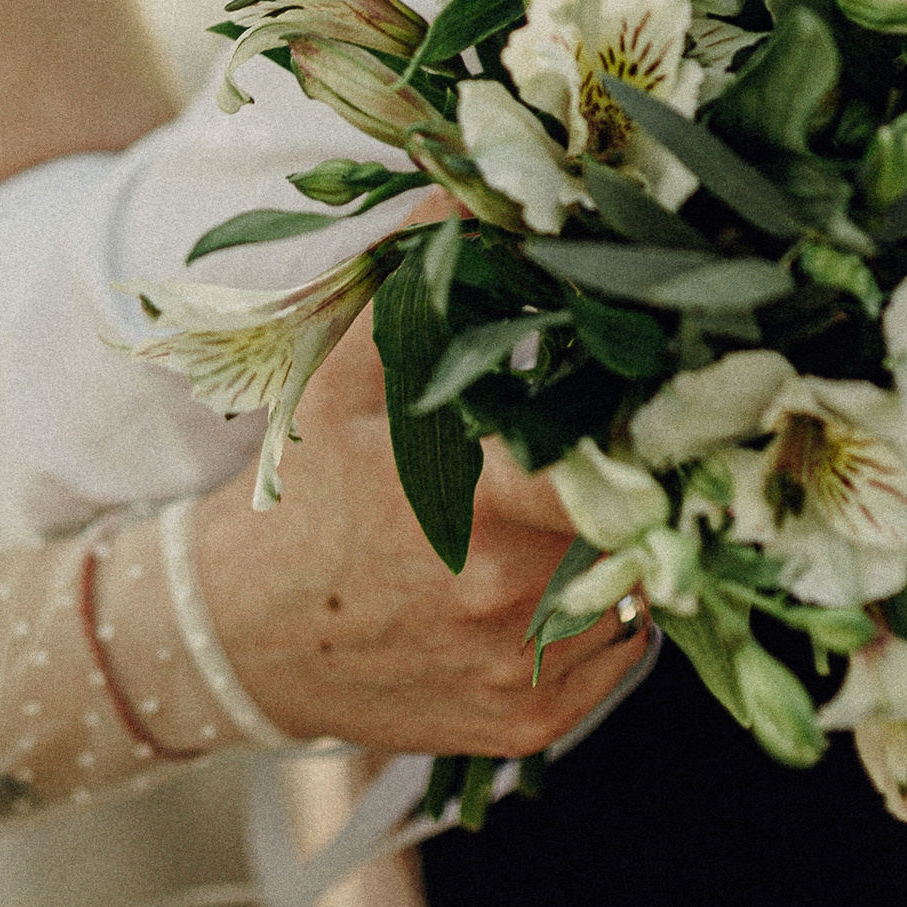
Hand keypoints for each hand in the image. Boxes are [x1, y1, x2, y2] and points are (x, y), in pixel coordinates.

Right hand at [190, 310, 636, 757]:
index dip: (650, 443)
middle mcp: (503, 603)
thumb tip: (472, 178)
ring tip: (564, 516)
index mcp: (471, 506)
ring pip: (634, 595)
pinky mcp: (527, 729)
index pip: (614, 477)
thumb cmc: (310, 490)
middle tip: (617, 450)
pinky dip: (602, 616)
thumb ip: (423, 275)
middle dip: (633, 486)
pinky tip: (546, 576)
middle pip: (636, 529)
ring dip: (620, 553)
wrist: (244, 633)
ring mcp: (518, 674)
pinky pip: (614, 655)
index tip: (662, 409)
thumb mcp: (352, 370)